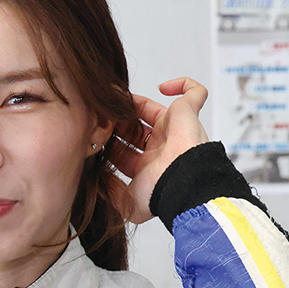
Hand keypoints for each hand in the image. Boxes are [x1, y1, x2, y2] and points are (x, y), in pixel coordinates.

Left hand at [110, 77, 209, 223]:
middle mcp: (161, 147)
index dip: (110, 142)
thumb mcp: (128, 202)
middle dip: (117, 122)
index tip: (95, 136)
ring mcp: (174, 129)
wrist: (183, 182)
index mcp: (150, 166)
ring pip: (153, 109)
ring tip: (115, 96)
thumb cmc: (162, 193)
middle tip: (100, 115)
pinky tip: (164, 88)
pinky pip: (194, 92)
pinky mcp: (187, 114)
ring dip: (134, 102)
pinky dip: (183, 85)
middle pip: (135, 128)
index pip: (125, 150)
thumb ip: (111, 193)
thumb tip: (99, 183)